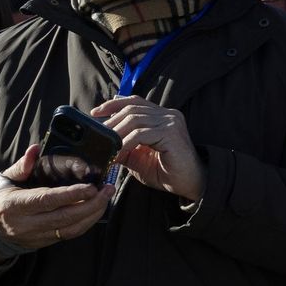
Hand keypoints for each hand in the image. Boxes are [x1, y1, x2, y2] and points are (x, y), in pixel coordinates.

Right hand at [0, 144, 113, 256]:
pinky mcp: (45, 242)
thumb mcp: (6, 180)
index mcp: (15, 205)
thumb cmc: (2, 198)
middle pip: (64, 217)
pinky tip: (97, 209)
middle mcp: (26, 223)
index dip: (70, 195)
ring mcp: (36, 235)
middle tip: (107, 189)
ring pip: (70, 229)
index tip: (90, 187)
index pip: (46, 200)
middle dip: (91, 204)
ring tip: (107, 197)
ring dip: (93, 214)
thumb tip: (35, 149)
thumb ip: (21, 165)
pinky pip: (70, 234)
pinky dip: (87, 222)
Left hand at [91, 96, 205, 201]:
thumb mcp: (138, 158)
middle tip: (96, 137)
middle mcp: (168, 115)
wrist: (190, 184)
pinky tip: (117, 154)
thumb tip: (102, 145)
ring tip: (105, 147)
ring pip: (135, 120)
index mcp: (161, 116)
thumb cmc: (166, 172)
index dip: (114, 104)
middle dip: (111, 122)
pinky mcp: (171, 133)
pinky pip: (141, 134)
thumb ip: (123, 147)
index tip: (96, 113)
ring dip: (116, 134)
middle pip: (132, 109)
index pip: (135, 102)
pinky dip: (125, 144)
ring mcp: (171, 122)